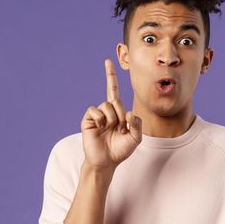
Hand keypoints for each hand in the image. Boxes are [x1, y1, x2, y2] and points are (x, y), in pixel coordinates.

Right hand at [80, 58, 142, 173]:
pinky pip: (94, 110)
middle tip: (119, 128)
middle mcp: (106, 111)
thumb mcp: (136, 138)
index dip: (110, 76)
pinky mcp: (87, 120)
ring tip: (109, 129)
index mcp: (117, 112)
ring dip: (111, 118)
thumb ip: (137, 124)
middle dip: (120, 114)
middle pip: (115, 100)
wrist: (106, 162)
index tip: (107, 61)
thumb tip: (128, 112)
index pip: (113, 90)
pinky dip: (100, 119)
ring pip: (106, 105)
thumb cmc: (120, 150)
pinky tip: (100, 127)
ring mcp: (96, 115)